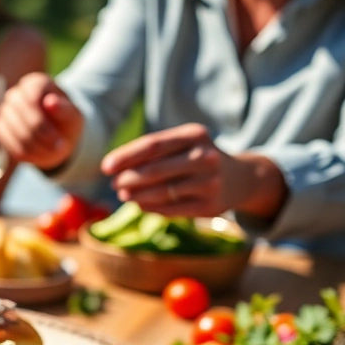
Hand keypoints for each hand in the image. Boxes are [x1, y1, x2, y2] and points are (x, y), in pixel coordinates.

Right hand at [0, 72, 83, 170]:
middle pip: (20, 111)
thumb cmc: (66, 122)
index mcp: (37, 83)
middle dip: (41, 132)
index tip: (59, 134)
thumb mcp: (73, 116)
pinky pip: (7, 142)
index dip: (43, 115)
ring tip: (52, 153)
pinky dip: (24, 152)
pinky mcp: (0, 127)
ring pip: (13, 129)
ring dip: (34, 145)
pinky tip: (39, 155)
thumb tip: (50, 102)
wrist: (57, 135)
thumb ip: (64, 108)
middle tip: (59, 147)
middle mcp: (17, 93)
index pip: (32, 94)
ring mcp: (5, 110)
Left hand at [102, 123, 287, 218]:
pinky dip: (150, 207)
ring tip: (123, 195)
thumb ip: (152, 152)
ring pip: (161, 192)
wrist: (239, 178)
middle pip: (154, 170)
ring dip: (136, 196)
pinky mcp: (210, 206)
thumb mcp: (182, 144)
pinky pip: (171, 209)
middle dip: (128, 179)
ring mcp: (210, 183)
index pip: (152, 144)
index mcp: (194, 135)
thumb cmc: (197, 158)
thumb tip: (114, 169)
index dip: (125, 156)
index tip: (105, 167)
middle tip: (114, 184)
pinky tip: (140, 204)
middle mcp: (205, 157)